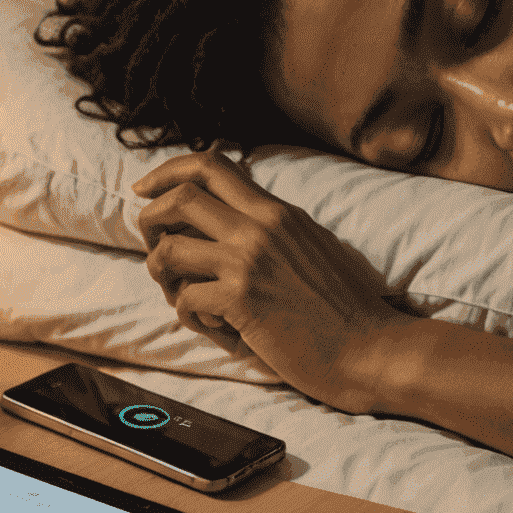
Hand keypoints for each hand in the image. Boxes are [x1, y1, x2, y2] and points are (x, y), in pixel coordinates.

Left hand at [131, 150, 417, 412]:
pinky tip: (214, 325)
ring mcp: (248, 262)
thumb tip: (226, 217)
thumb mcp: (308, 245)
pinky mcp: (241, 301)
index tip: (145, 188)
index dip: (167, 172)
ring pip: (169, 250)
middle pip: (178, 198)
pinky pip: (185, 299)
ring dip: (163, 275)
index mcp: (275, 210)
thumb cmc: (341, 305)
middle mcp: (259, 227)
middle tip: (155, 248)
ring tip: (183, 295)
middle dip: (150, 221)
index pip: (210, 164)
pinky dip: (189, 315)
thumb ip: (270, 227)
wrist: (368, 347)